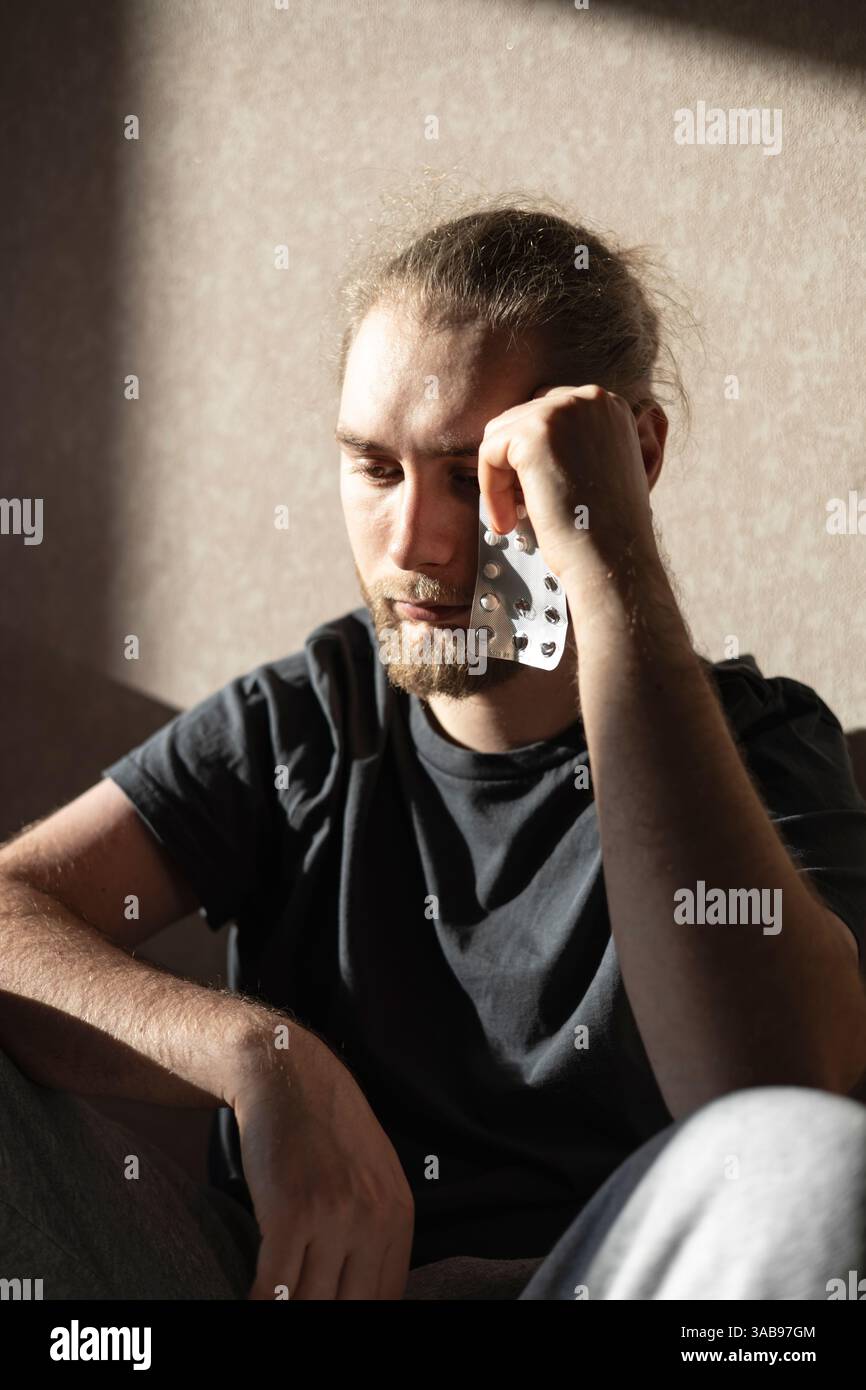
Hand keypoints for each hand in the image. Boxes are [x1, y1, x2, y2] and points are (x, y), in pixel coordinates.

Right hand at [232, 1030, 414, 1299]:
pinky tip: (252, 1302)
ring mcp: (334, 1217)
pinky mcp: (291, 1214)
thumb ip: (377, 1231)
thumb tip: (369, 1294)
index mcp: (399, 1214)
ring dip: (289, 1312)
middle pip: (350, 1308)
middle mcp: (374, 1219)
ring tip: (277, 1305)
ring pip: (311, 1305)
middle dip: (323, 1316)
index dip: (355, 1318)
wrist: (287, 1078)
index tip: (331, 1311)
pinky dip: (259, 1306)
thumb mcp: (372, 1175)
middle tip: (301, 1307)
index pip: (386, 1300)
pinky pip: (274, 1290)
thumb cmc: (324, 1129)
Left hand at [477, 385, 660, 603]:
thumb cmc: (607, 528)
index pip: (548, 411)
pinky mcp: (533, 433)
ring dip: (501, 478)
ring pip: (501, 435)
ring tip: (516, 517)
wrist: (613, 558)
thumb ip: (574, 445)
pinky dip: (491, 490)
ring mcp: (562, 410)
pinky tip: (509, 521)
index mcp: (609, 405)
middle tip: (523, 509)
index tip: (536, 494)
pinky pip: (489, 453)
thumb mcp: (603, 469)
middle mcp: (590, 398)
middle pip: (521, 418)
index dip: (533, 456)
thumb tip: (529, 447)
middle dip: (514, 466)